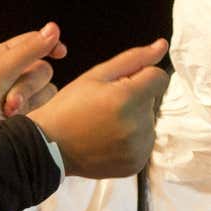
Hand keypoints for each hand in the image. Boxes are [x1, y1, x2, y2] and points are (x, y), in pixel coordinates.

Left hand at [0, 22, 68, 141]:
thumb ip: (28, 50)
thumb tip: (54, 28)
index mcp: (3, 56)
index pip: (35, 41)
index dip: (50, 45)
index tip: (61, 53)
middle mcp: (15, 72)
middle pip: (44, 69)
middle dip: (29, 86)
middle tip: (9, 102)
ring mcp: (24, 94)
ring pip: (49, 88)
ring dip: (30, 101)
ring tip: (8, 113)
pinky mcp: (32, 112)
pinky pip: (49, 105)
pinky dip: (36, 112)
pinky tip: (20, 119)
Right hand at [27, 38, 168, 178]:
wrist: (49, 146)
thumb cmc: (69, 108)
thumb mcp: (96, 75)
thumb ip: (134, 59)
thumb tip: (162, 46)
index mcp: (128, 98)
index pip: (159, 78)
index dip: (140, 77)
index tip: (120, 86)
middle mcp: (137, 125)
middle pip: (153, 101)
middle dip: (135, 99)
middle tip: (103, 108)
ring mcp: (138, 148)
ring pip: (149, 123)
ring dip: (134, 120)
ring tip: (104, 125)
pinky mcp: (136, 164)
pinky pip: (144, 144)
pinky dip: (131, 140)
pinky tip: (109, 140)